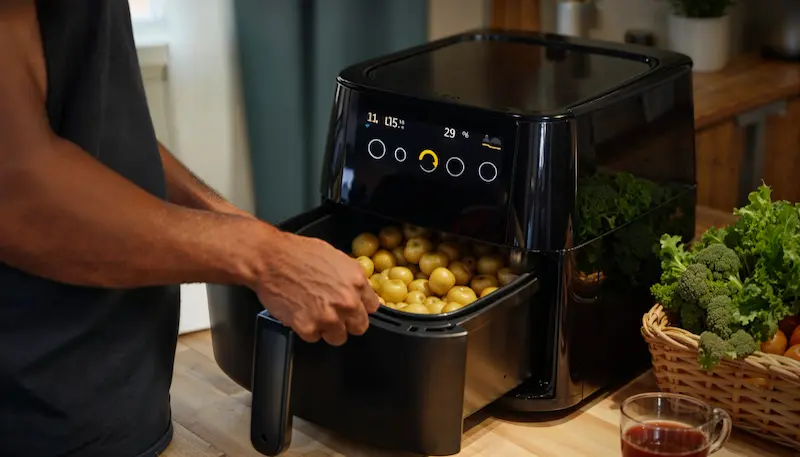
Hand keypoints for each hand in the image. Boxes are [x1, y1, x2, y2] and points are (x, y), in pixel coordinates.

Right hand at [251, 231, 379, 345]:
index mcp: (357, 281)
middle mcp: (347, 302)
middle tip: (332, 313)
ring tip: (314, 313)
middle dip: (347, 322)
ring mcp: (329, 317)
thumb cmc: (299, 253)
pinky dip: (307, 329)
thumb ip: (351, 278)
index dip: (359, 307)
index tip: (352, 308)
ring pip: (338, 337)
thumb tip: (357, 291)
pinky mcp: (309, 328)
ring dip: (328, 329)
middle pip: (359, 327)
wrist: (270, 259)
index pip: (372, 307)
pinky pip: (314, 338)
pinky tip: (300, 313)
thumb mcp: (336, 257)